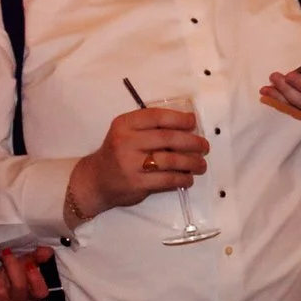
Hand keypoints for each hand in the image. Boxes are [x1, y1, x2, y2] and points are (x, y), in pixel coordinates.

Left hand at [0, 247, 52, 300]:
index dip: (36, 278)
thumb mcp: (21, 265)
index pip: (41, 292)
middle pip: (19, 288)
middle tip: (6, 255)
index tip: (29, 263)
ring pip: (1, 292)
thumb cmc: (6, 277)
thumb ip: (35, 258)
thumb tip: (47, 251)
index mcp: (33, 296)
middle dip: (12, 268)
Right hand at [71, 107, 206, 219]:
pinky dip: (183, 178)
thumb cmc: (119, 152)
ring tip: (201, 164)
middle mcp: (126, 141)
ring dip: (192, 162)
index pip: (156, 117)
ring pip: (171, 160)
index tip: (193, 122)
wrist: (96, 180)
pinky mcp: (137, 183)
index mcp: (125, 124)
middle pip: (168, 138)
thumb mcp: (127, 132)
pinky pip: (168, 179)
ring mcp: (131, 163)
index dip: (179, 118)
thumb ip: (151, 127)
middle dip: (192, 142)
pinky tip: (189, 178)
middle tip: (204, 146)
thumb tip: (189, 124)